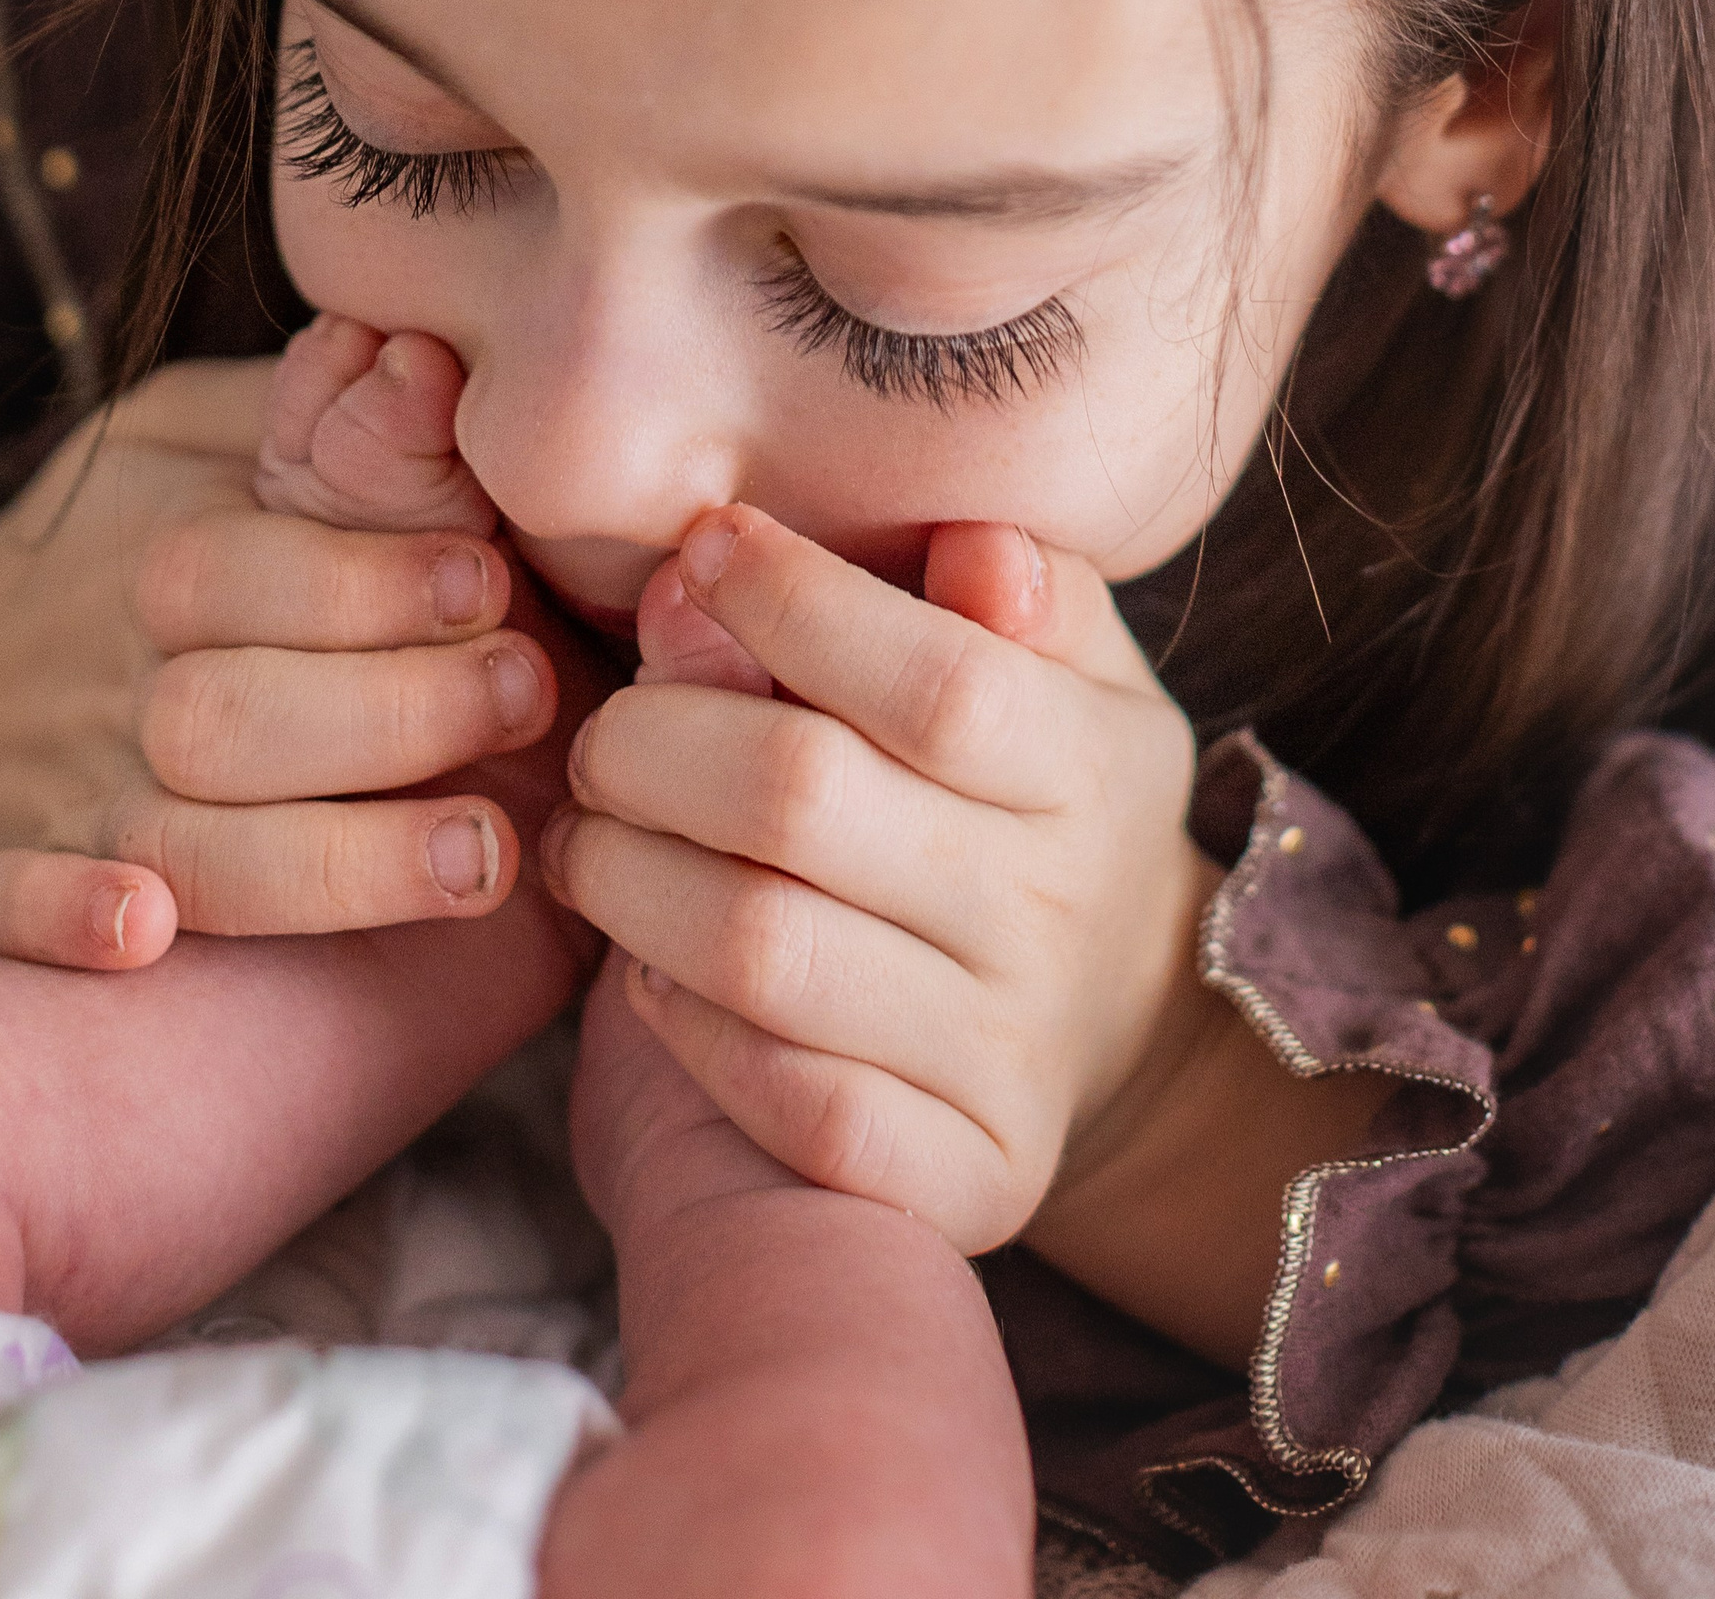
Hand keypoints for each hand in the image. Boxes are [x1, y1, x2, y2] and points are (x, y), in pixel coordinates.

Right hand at [0, 323, 594, 967]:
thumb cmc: (116, 542)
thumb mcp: (195, 438)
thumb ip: (310, 415)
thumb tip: (423, 356)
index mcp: (166, 556)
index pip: (250, 569)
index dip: (372, 577)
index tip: (490, 578)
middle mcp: (120, 683)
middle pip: (230, 714)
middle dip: (393, 708)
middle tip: (524, 691)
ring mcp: (71, 795)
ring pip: (179, 841)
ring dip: (331, 857)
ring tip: (479, 853)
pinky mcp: (14, 882)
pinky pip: (3, 906)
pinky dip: (56, 918)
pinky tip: (140, 935)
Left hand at [541, 505, 1221, 1262]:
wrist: (1126, 1015)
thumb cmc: (1049, 790)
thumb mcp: (1075, 670)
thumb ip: (1015, 589)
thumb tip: (964, 543)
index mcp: (1088, 763)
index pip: (932, 678)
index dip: (792, 603)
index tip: (701, 549)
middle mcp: (1054, 910)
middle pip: (802, 801)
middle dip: (651, 742)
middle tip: (600, 735)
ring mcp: (1011, 1053)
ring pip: (764, 953)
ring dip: (629, 882)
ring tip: (588, 840)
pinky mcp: (966, 1172)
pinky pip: (792, 1103)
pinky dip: (690, 1029)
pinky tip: (651, 972)